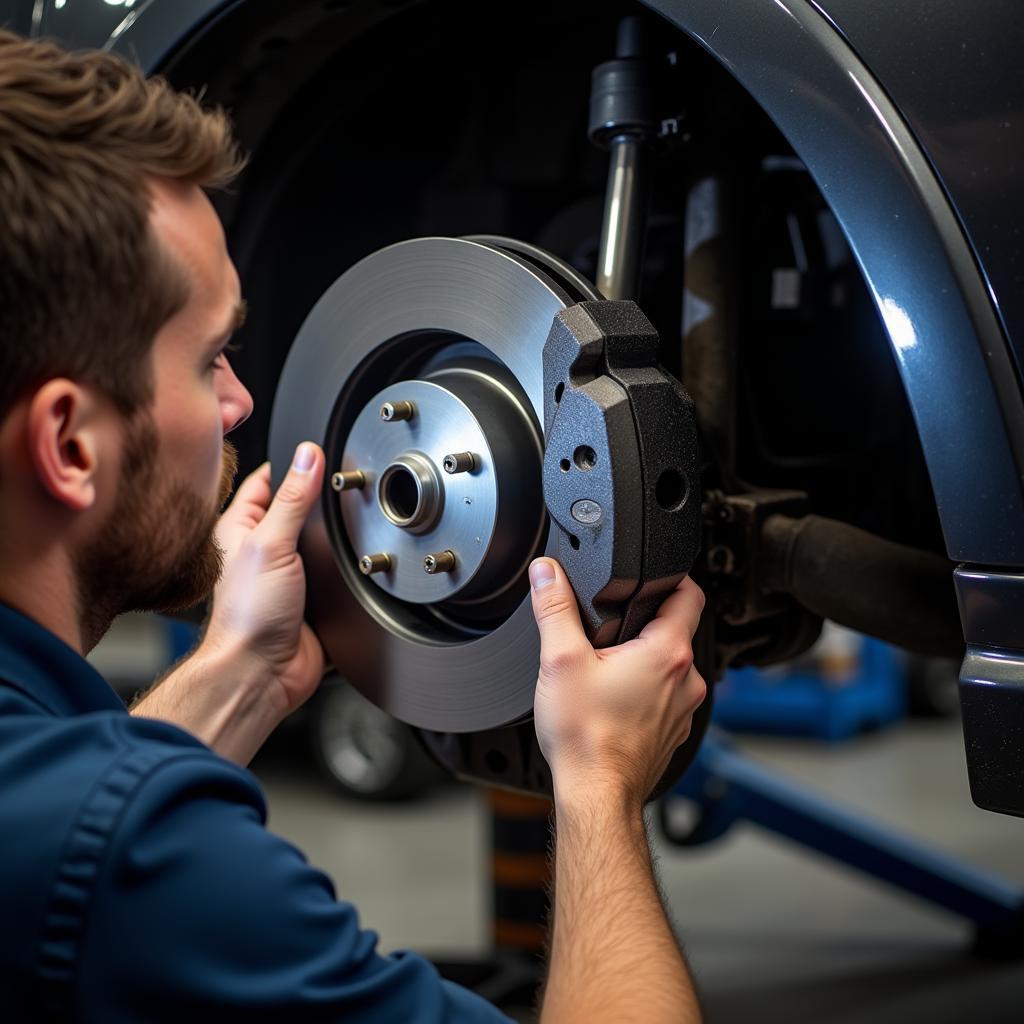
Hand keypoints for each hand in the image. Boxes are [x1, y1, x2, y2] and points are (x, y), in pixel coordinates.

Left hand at [204, 442, 326, 717]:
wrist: (264, 671)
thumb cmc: (248, 616)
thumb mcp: (271, 544)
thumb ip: (292, 499)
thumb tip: (308, 455)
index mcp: (241, 528)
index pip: (267, 480)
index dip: (291, 463)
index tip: (317, 449)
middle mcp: (264, 548)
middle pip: (299, 508)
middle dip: (321, 498)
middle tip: (342, 481)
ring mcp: (289, 574)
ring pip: (319, 540)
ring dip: (334, 536)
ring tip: (351, 519)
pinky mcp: (312, 598)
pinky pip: (333, 572)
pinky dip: (344, 566)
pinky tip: (353, 559)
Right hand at [529, 558, 706, 806]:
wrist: (595, 794)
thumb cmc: (585, 738)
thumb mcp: (561, 660)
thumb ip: (554, 608)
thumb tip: (547, 573)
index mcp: (667, 653)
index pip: (691, 594)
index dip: (672, 577)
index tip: (652, 575)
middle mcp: (687, 679)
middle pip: (678, 628)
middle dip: (647, 620)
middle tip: (613, 624)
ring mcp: (684, 708)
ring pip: (672, 665)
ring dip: (646, 658)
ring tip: (609, 663)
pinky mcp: (674, 730)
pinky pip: (667, 696)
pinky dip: (647, 690)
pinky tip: (615, 698)